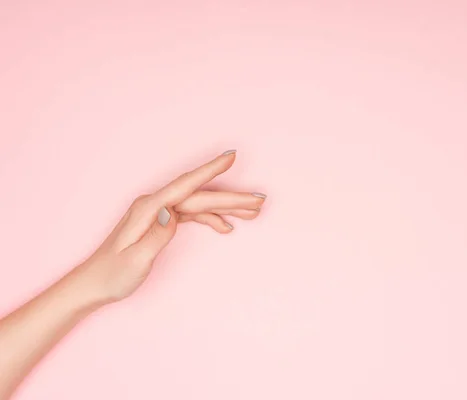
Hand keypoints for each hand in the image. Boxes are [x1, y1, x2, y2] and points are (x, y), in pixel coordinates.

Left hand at [74, 150, 265, 303]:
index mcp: (149, 209)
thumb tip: (174, 212)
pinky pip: (191, 215)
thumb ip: (157, 235)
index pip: (186, 185)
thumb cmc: (112, 275)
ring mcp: (159, 213)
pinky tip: (226, 226)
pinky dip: (210, 219)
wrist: (93, 284)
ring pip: (199, 205)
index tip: (232, 156)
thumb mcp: (136, 260)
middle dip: (231, 198)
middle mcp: (155, 206)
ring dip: (226, 208)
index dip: (211, 170)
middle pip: (199, 196)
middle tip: (260, 201)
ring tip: (253, 212)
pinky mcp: (161, 223)